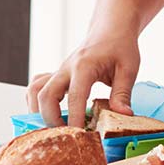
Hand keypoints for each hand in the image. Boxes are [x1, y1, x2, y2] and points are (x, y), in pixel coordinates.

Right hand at [26, 34, 140, 127]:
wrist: (110, 29)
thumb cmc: (120, 46)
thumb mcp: (129, 68)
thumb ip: (123, 92)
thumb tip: (124, 115)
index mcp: (84, 66)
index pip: (75, 96)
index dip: (75, 118)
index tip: (80, 136)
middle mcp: (66, 68)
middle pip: (45, 95)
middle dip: (51, 119)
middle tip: (68, 135)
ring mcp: (59, 71)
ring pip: (35, 91)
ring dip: (39, 111)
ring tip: (55, 127)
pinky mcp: (58, 74)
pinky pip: (37, 86)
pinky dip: (37, 101)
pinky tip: (51, 113)